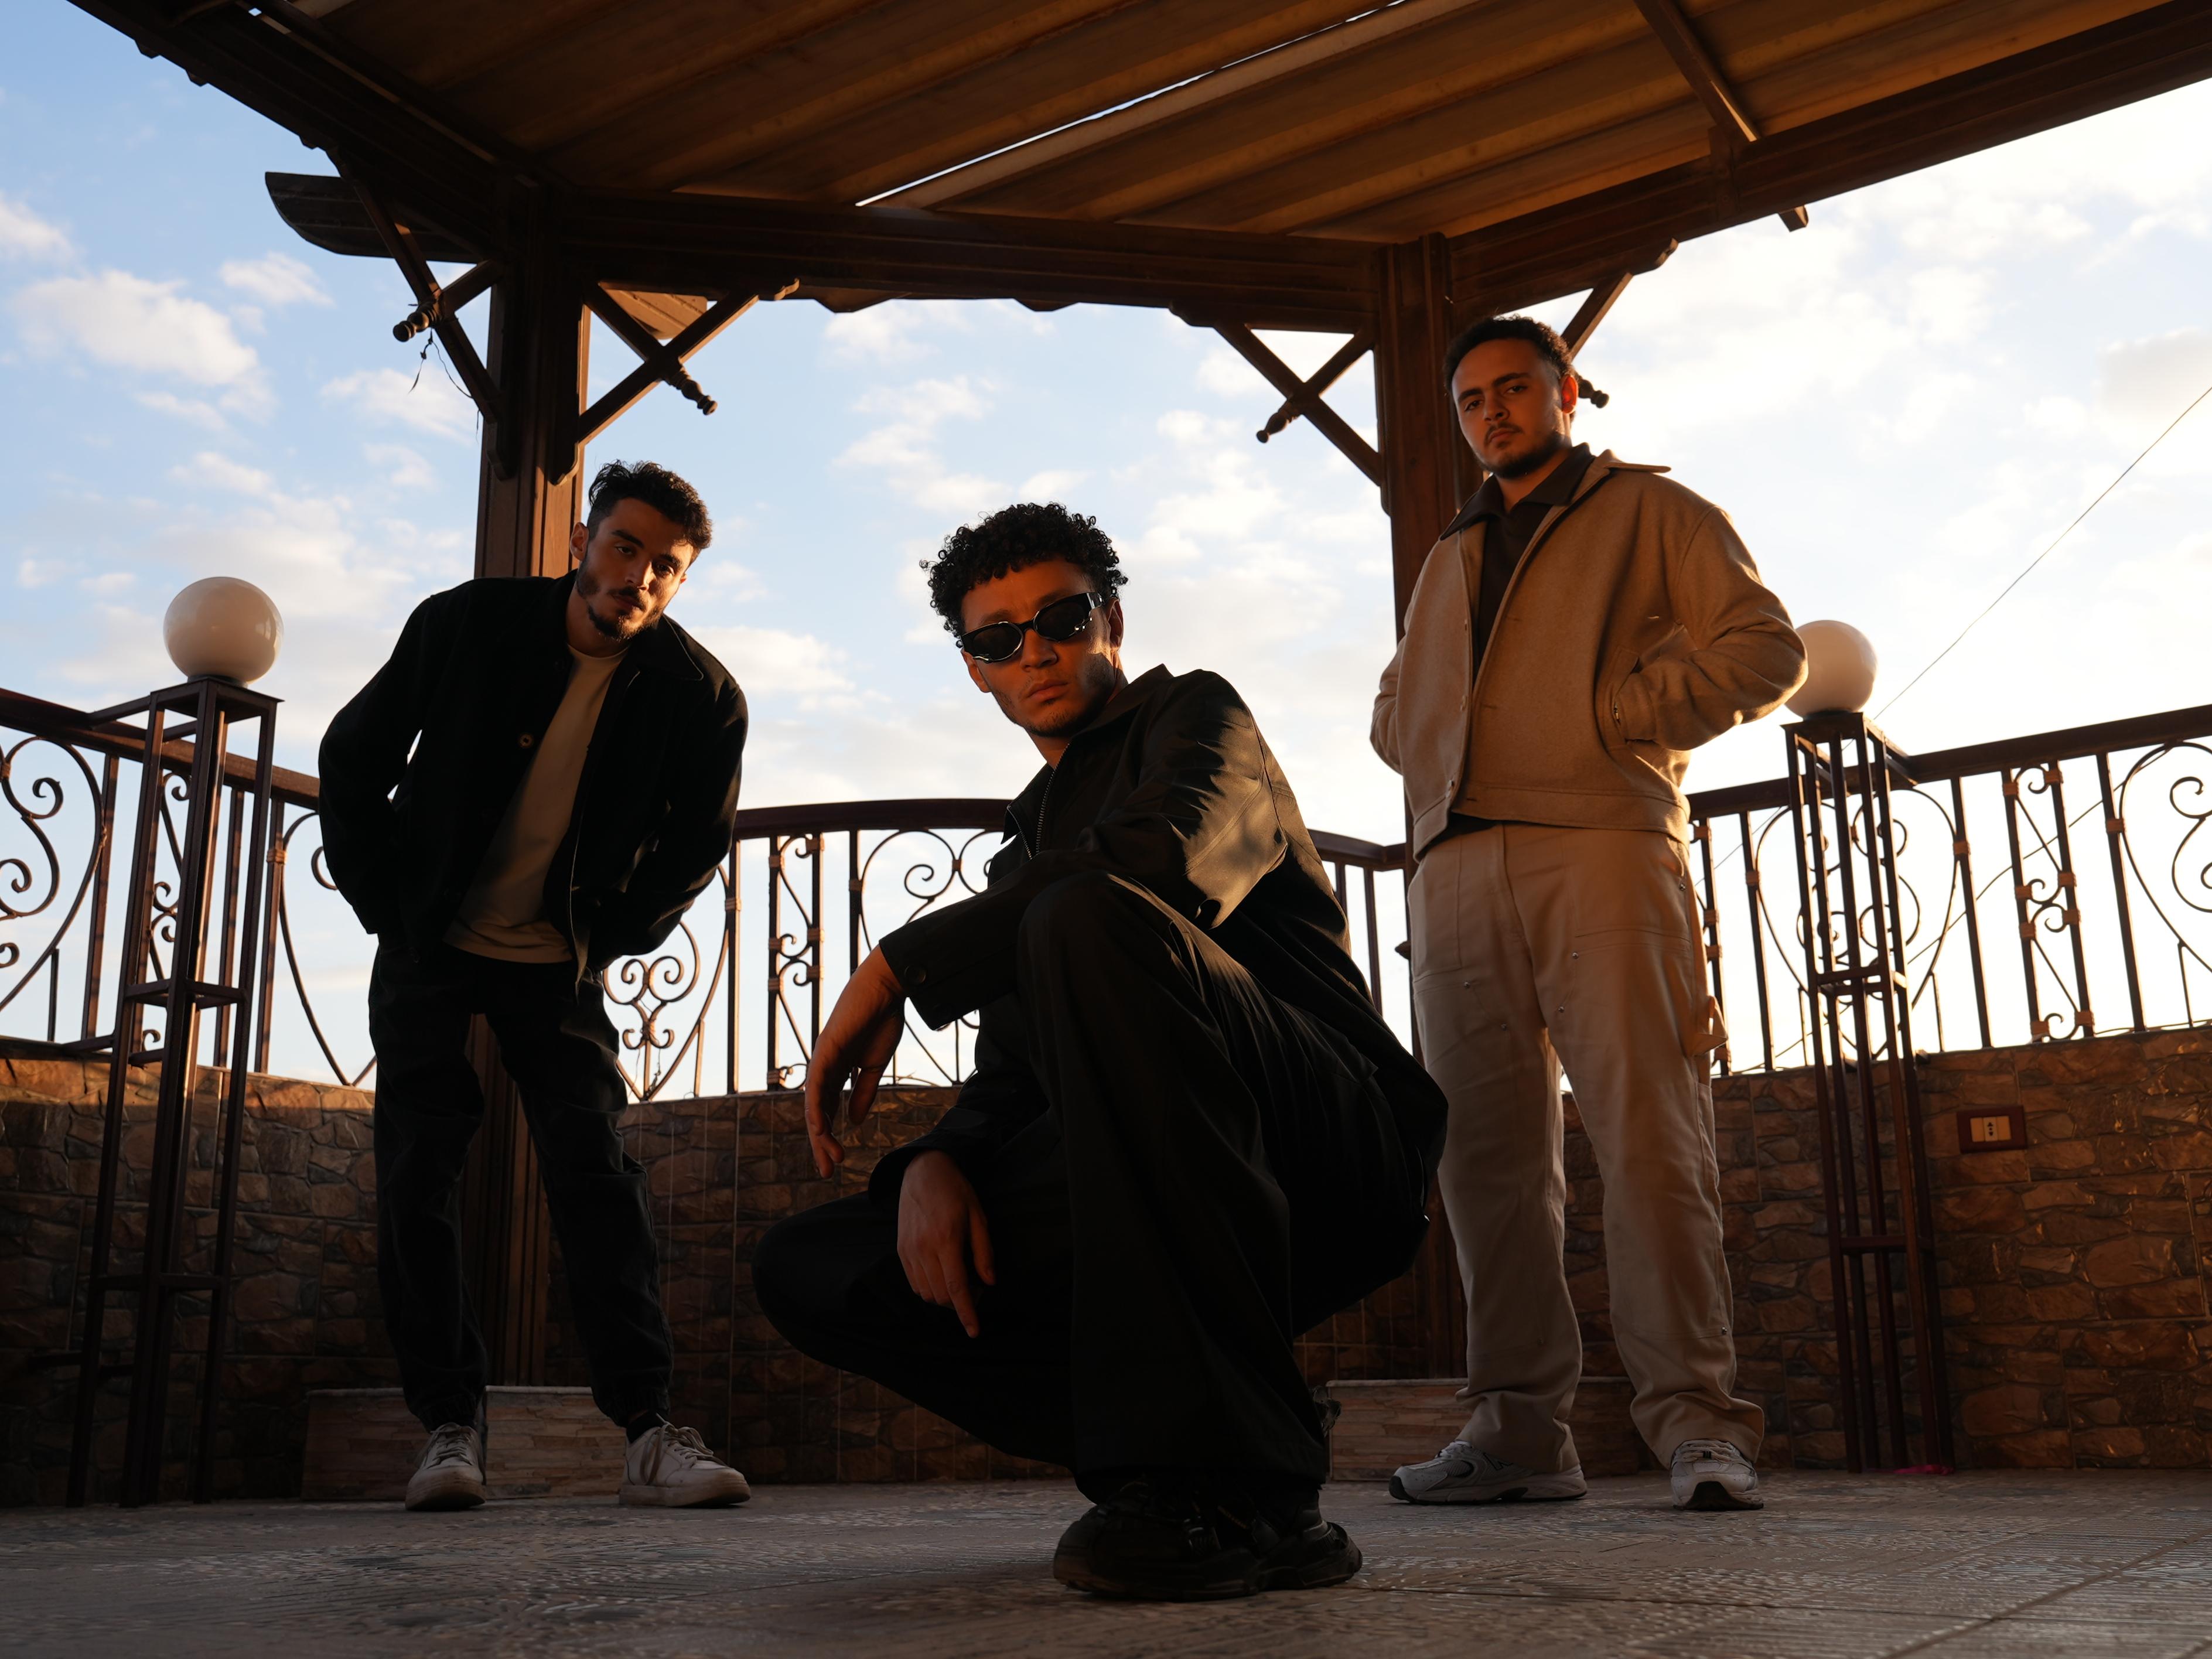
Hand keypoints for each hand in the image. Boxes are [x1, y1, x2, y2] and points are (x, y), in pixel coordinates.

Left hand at [803, 947, 906, 1176]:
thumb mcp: (874, 1066)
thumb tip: (854, 1121)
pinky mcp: (825, 1049)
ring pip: (814, 1104)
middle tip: (827, 1171)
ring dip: (820, 1133)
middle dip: (822, 1143)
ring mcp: (822, 1059)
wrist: (887, 989)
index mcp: (838, 1072)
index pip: (829, 1110)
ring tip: (829, 1157)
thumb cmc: (881, 1020)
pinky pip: (816, 1083)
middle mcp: (825, 1068)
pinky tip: (818, 1128)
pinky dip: (816, 1107)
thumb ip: (863, 1092)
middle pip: (818, 1112)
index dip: (831, 1136)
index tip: (838, 1161)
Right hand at [897, 1151, 995, 1337]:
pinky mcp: (900, 1250)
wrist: (922, 1171)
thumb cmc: (955, 1191)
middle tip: (977, 1289)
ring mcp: (908, 1250)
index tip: (974, 1331)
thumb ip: (984, 1252)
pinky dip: (929, 1289)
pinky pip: (914, 1283)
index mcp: (946, 1239)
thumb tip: (989, 1282)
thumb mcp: (978, 1217)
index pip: (956, 1288)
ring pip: (926, 1293)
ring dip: (944, 1297)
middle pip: (941, 1295)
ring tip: (960, 1280)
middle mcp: (923, 1248)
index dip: (966, 1313)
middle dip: (960, 1302)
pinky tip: (942, 1276)